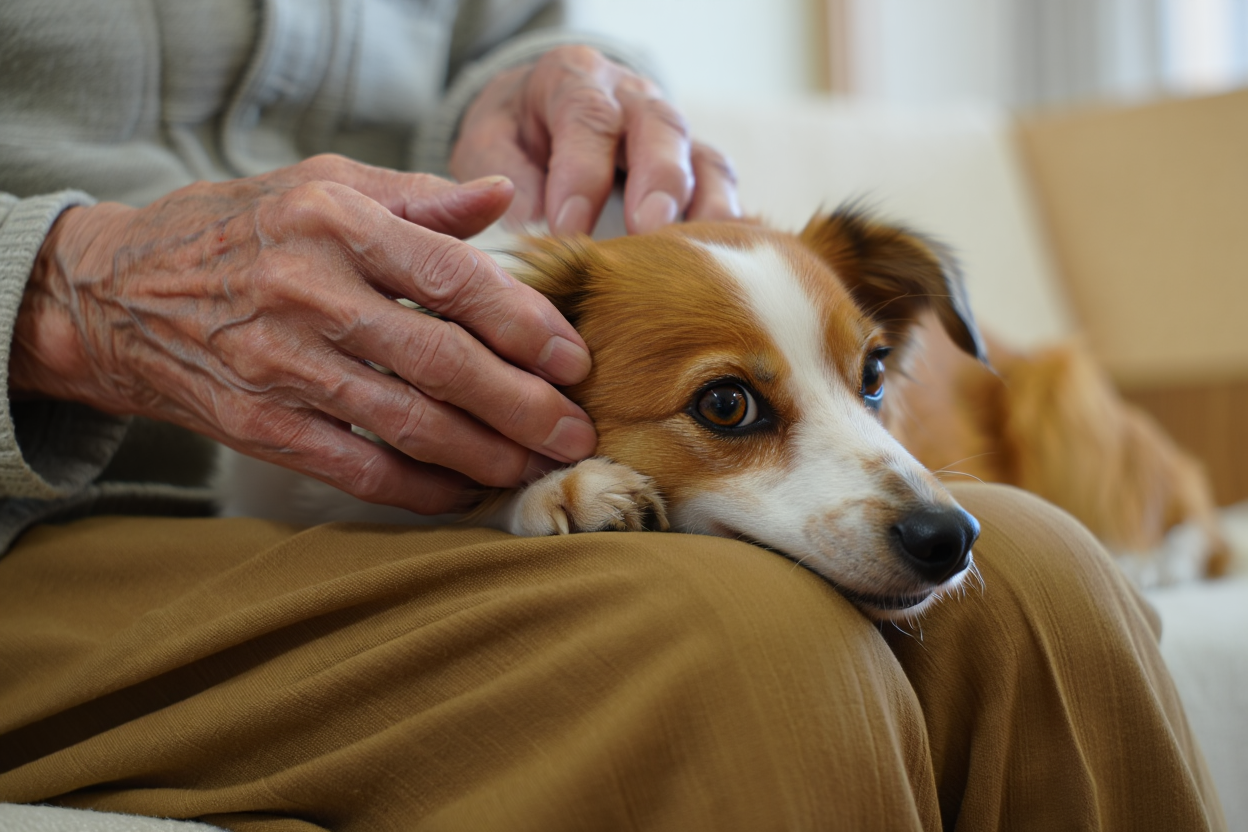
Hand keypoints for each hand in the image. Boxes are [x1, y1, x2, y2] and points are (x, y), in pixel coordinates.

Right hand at [11, 155, 596, 513]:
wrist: (118, 290)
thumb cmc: (243, 228)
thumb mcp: (325, 184)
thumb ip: (421, 197)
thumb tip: (507, 197)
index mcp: (336, 221)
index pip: (454, 279)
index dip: (525, 326)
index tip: (574, 361)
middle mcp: (308, 291)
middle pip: (442, 362)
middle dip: (523, 406)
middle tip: (575, 434)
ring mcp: (279, 364)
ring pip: (407, 423)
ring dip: (484, 454)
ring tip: (533, 467)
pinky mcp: (257, 424)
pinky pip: (356, 469)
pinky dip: (419, 488)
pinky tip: (463, 492)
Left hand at [450, 45, 739, 234]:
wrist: (536, 121)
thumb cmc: (512, 139)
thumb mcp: (487, 146)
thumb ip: (503, 177)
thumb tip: (532, 230)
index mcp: (574, 80)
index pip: (586, 116)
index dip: (581, 173)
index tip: (567, 230)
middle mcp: (632, 98)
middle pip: (659, 126)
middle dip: (658, 179)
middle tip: (647, 230)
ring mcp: (672, 133)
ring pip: (702, 157)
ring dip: (701, 208)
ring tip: (694, 257)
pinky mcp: (696, 168)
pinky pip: (722, 190)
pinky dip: (726, 224)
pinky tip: (720, 264)